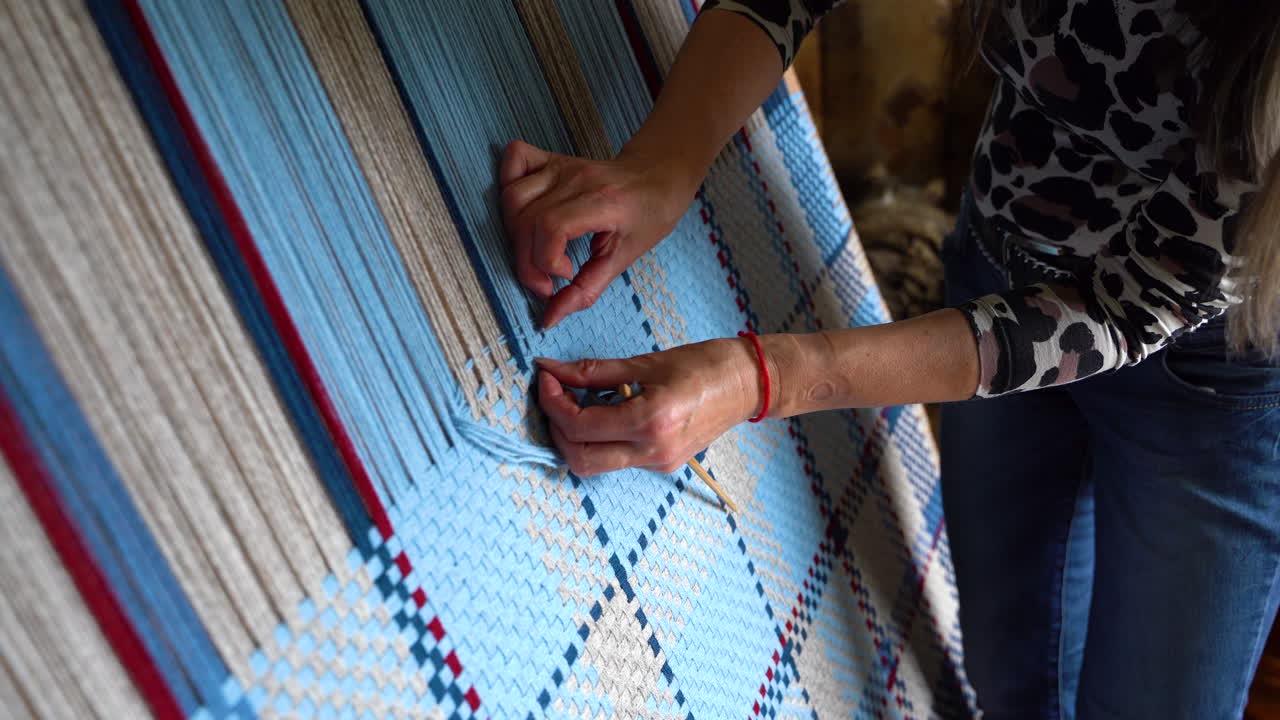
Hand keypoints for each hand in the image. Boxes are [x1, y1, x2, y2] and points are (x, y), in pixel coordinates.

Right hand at [500, 140, 692, 328]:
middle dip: (527, 261)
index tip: (563, 277)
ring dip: (513, 233)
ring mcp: (562, 166)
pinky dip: (507, 183)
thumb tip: (549, 318)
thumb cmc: (648, 216)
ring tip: (535, 252)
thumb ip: (586, 290)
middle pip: (526, 219)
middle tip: (546, 280)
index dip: (546, 261)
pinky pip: (514, 158)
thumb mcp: (624, 258)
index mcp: (602, 202)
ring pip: (512, 196)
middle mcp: (577, 179)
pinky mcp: (552, 160)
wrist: (657, 177)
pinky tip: (523, 212)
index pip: (551, 227)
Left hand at [536, 338, 763, 475]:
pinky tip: (602, 412)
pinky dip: (598, 439)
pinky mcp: (662, 464)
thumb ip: (594, 371)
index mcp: (650, 421)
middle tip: (553, 394)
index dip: (553, 403)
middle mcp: (653, 450)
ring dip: (575, 437)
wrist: (749, 384)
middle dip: (556, 428)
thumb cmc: (705, 364)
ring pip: (594, 464)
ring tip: (576, 402)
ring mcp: (658, 462)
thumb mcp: (645, 362)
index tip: (547, 378)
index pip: (580, 426)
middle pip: (579, 458)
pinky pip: (616, 459)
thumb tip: (552, 370)